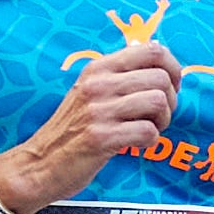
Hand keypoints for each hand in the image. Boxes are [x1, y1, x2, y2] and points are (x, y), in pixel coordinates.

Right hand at [0, 40, 182, 210]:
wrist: (40, 163)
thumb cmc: (74, 129)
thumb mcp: (91, 91)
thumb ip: (121, 76)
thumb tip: (162, 64)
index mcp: (99, 68)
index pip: (153, 49)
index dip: (173, 69)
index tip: (170, 88)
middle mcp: (98, 84)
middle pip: (160, 78)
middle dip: (170, 100)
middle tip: (157, 117)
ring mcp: (98, 110)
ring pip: (158, 102)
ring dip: (163, 120)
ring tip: (148, 129)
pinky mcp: (100, 138)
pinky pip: (148, 132)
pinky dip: (150, 141)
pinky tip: (136, 144)